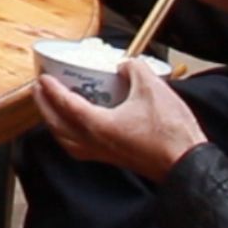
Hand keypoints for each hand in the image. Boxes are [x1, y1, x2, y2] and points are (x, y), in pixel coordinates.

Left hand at [33, 59, 206, 182]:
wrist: (188, 163)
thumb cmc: (171, 132)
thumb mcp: (153, 88)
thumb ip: (134, 69)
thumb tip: (125, 64)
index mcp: (99, 126)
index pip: (65, 105)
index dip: (51, 89)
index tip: (42, 77)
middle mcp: (95, 143)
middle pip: (57, 125)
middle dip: (44, 106)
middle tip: (39, 89)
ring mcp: (103, 154)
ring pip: (65, 140)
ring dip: (54, 123)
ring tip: (51, 108)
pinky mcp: (113, 159)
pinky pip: (79, 148)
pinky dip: (69, 136)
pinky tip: (76, 127)